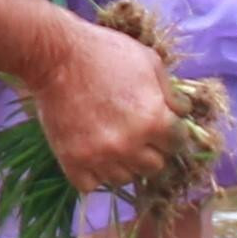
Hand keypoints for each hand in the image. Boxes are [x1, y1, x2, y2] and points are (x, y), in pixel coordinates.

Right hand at [28, 7, 175, 194]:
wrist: (55, 57)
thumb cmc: (105, 53)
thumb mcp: (149, 61)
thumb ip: (170, 92)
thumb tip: (181, 113)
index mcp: (153, 120)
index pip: (178, 142)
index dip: (172, 131)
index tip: (161, 124)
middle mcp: (130, 145)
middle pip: (156, 166)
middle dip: (151, 150)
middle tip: (138, 134)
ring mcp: (100, 157)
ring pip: (125, 179)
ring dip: (124, 164)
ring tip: (114, 143)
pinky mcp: (73, 163)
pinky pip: (92, 185)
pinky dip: (94, 174)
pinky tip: (94, 154)